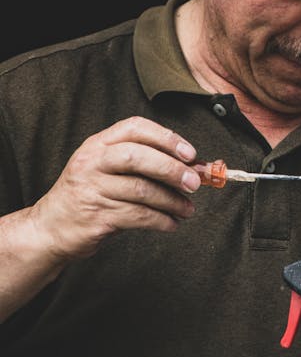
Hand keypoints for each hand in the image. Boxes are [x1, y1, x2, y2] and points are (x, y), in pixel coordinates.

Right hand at [30, 116, 200, 263]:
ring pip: (142, 190)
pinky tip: (171, 223)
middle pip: (138, 157)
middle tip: (194, 183)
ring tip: (187, 209)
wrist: (50, 228)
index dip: (165, 137)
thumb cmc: (89, 195)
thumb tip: (190, 167)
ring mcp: (92, 189)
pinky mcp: (97, 216)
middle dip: (172, 169)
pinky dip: (161, 220)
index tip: (190, 153)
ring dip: (172, 201)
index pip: (134, 128)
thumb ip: (141, 163)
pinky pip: (138, 216)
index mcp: (97, 145)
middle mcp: (92, 163)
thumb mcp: (105, 168)